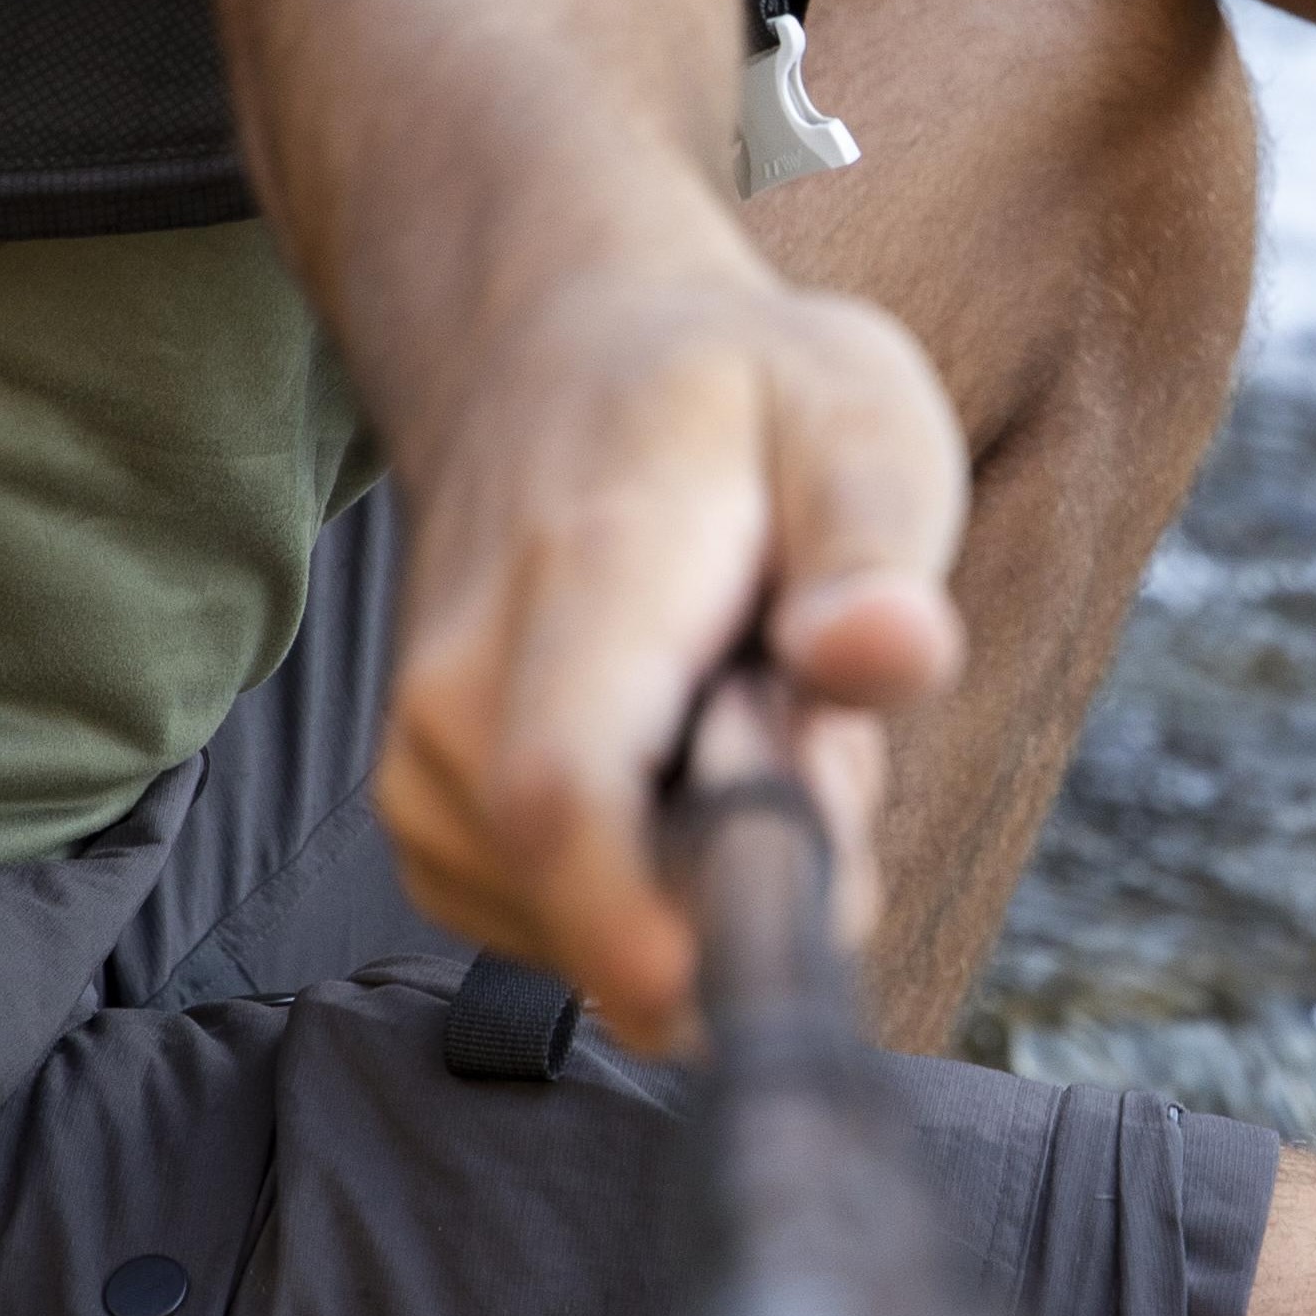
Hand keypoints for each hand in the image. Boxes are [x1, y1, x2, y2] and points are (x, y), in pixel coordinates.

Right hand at [374, 257, 969, 1046]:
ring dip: (709, 883)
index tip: (777, 957)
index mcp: (579, 584)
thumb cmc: (733, 400)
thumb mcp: (857, 415)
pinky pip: (571, 941)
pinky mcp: (431, 830)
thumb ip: (877, 544)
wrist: (557, 358)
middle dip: (754, 884)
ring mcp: (425, 770)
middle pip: (599, 903)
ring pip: (596, 943)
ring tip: (747, 714)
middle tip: (817, 729)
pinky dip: (652, 889)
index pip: (562, 798)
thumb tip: (890, 652)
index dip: (656, 924)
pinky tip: (679, 763)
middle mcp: (461, 692)